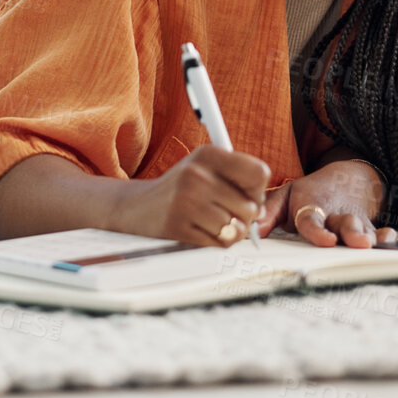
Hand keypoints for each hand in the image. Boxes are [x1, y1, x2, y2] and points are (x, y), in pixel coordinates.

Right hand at [114, 146, 268, 246]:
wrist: (136, 206)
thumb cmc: (180, 189)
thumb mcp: (205, 169)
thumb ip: (237, 180)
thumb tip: (260, 209)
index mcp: (207, 154)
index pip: (258, 173)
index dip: (258, 190)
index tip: (246, 194)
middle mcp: (196, 174)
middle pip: (251, 207)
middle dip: (245, 216)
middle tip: (227, 212)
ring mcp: (185, 200)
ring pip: (235, 228)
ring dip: (229, 232)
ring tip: (212, 222)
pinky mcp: (178, 226)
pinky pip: (217, 243)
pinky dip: (215, 242)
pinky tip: (201, 231)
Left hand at [255, 159, 393, 247]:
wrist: (346, 178)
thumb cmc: (310, 193)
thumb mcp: (286, 195)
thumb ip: (269, 213)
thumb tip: (250, 231)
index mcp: (312, 207)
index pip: (312, 220)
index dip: (318, 231)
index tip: (326, 240)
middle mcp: (335, 216)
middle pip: (344, 225)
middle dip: (351, 233)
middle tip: (357, 243)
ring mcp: (355, 222)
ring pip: (364, 231)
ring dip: (368, 238)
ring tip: (370, 245)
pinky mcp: (370, 227)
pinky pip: (382, 232)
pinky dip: (386, 237)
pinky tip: (388, 240)